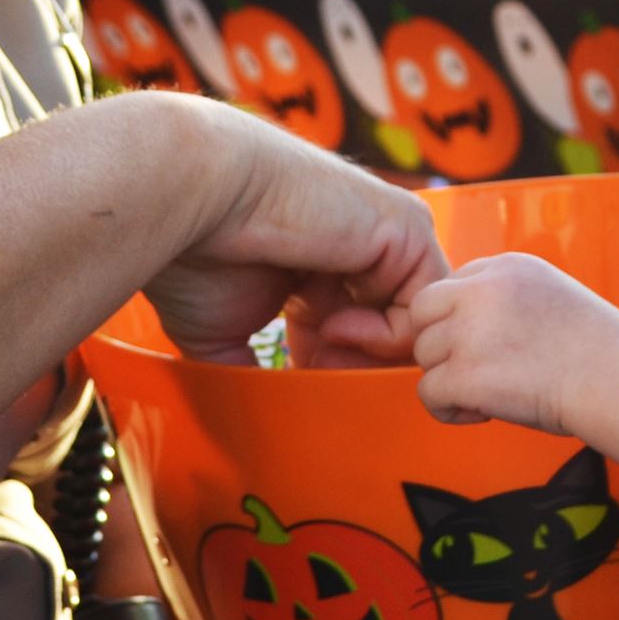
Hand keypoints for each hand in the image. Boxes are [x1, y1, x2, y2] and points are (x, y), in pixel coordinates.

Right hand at [145, 109, 442, 365]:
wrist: (196, 196)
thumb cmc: (196, 256)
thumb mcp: (227, 332)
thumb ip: (255, 371)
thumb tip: (262, 423)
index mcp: (319, 263)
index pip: (353, 329)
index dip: (328, 367)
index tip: (297, 381)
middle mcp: (358, 244)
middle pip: (388, 329)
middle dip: (354, 369)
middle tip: (314, 376)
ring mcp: (387, 234)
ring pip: (411, 323)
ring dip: (368, 357)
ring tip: (320, 352)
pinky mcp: (407, 229)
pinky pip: (422, 307)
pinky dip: (385, 337)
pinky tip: (335, 325)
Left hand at [408, 252, 618, 431]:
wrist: (618, 379)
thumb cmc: (598, 351)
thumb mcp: (552, 295)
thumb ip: (508, 299)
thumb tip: (467, 327)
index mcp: (506, 266)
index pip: (452, 285)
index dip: (462, 321)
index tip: (490, 346)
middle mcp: (482, 290)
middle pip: (423, 311)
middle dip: (440, 342)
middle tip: (474, 368)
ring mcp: (470, 331)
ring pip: (423, 354)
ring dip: (447, 377)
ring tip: (487, 393)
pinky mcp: (464, 374)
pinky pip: (428, 393)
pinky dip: (448, 410)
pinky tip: (482, 413)